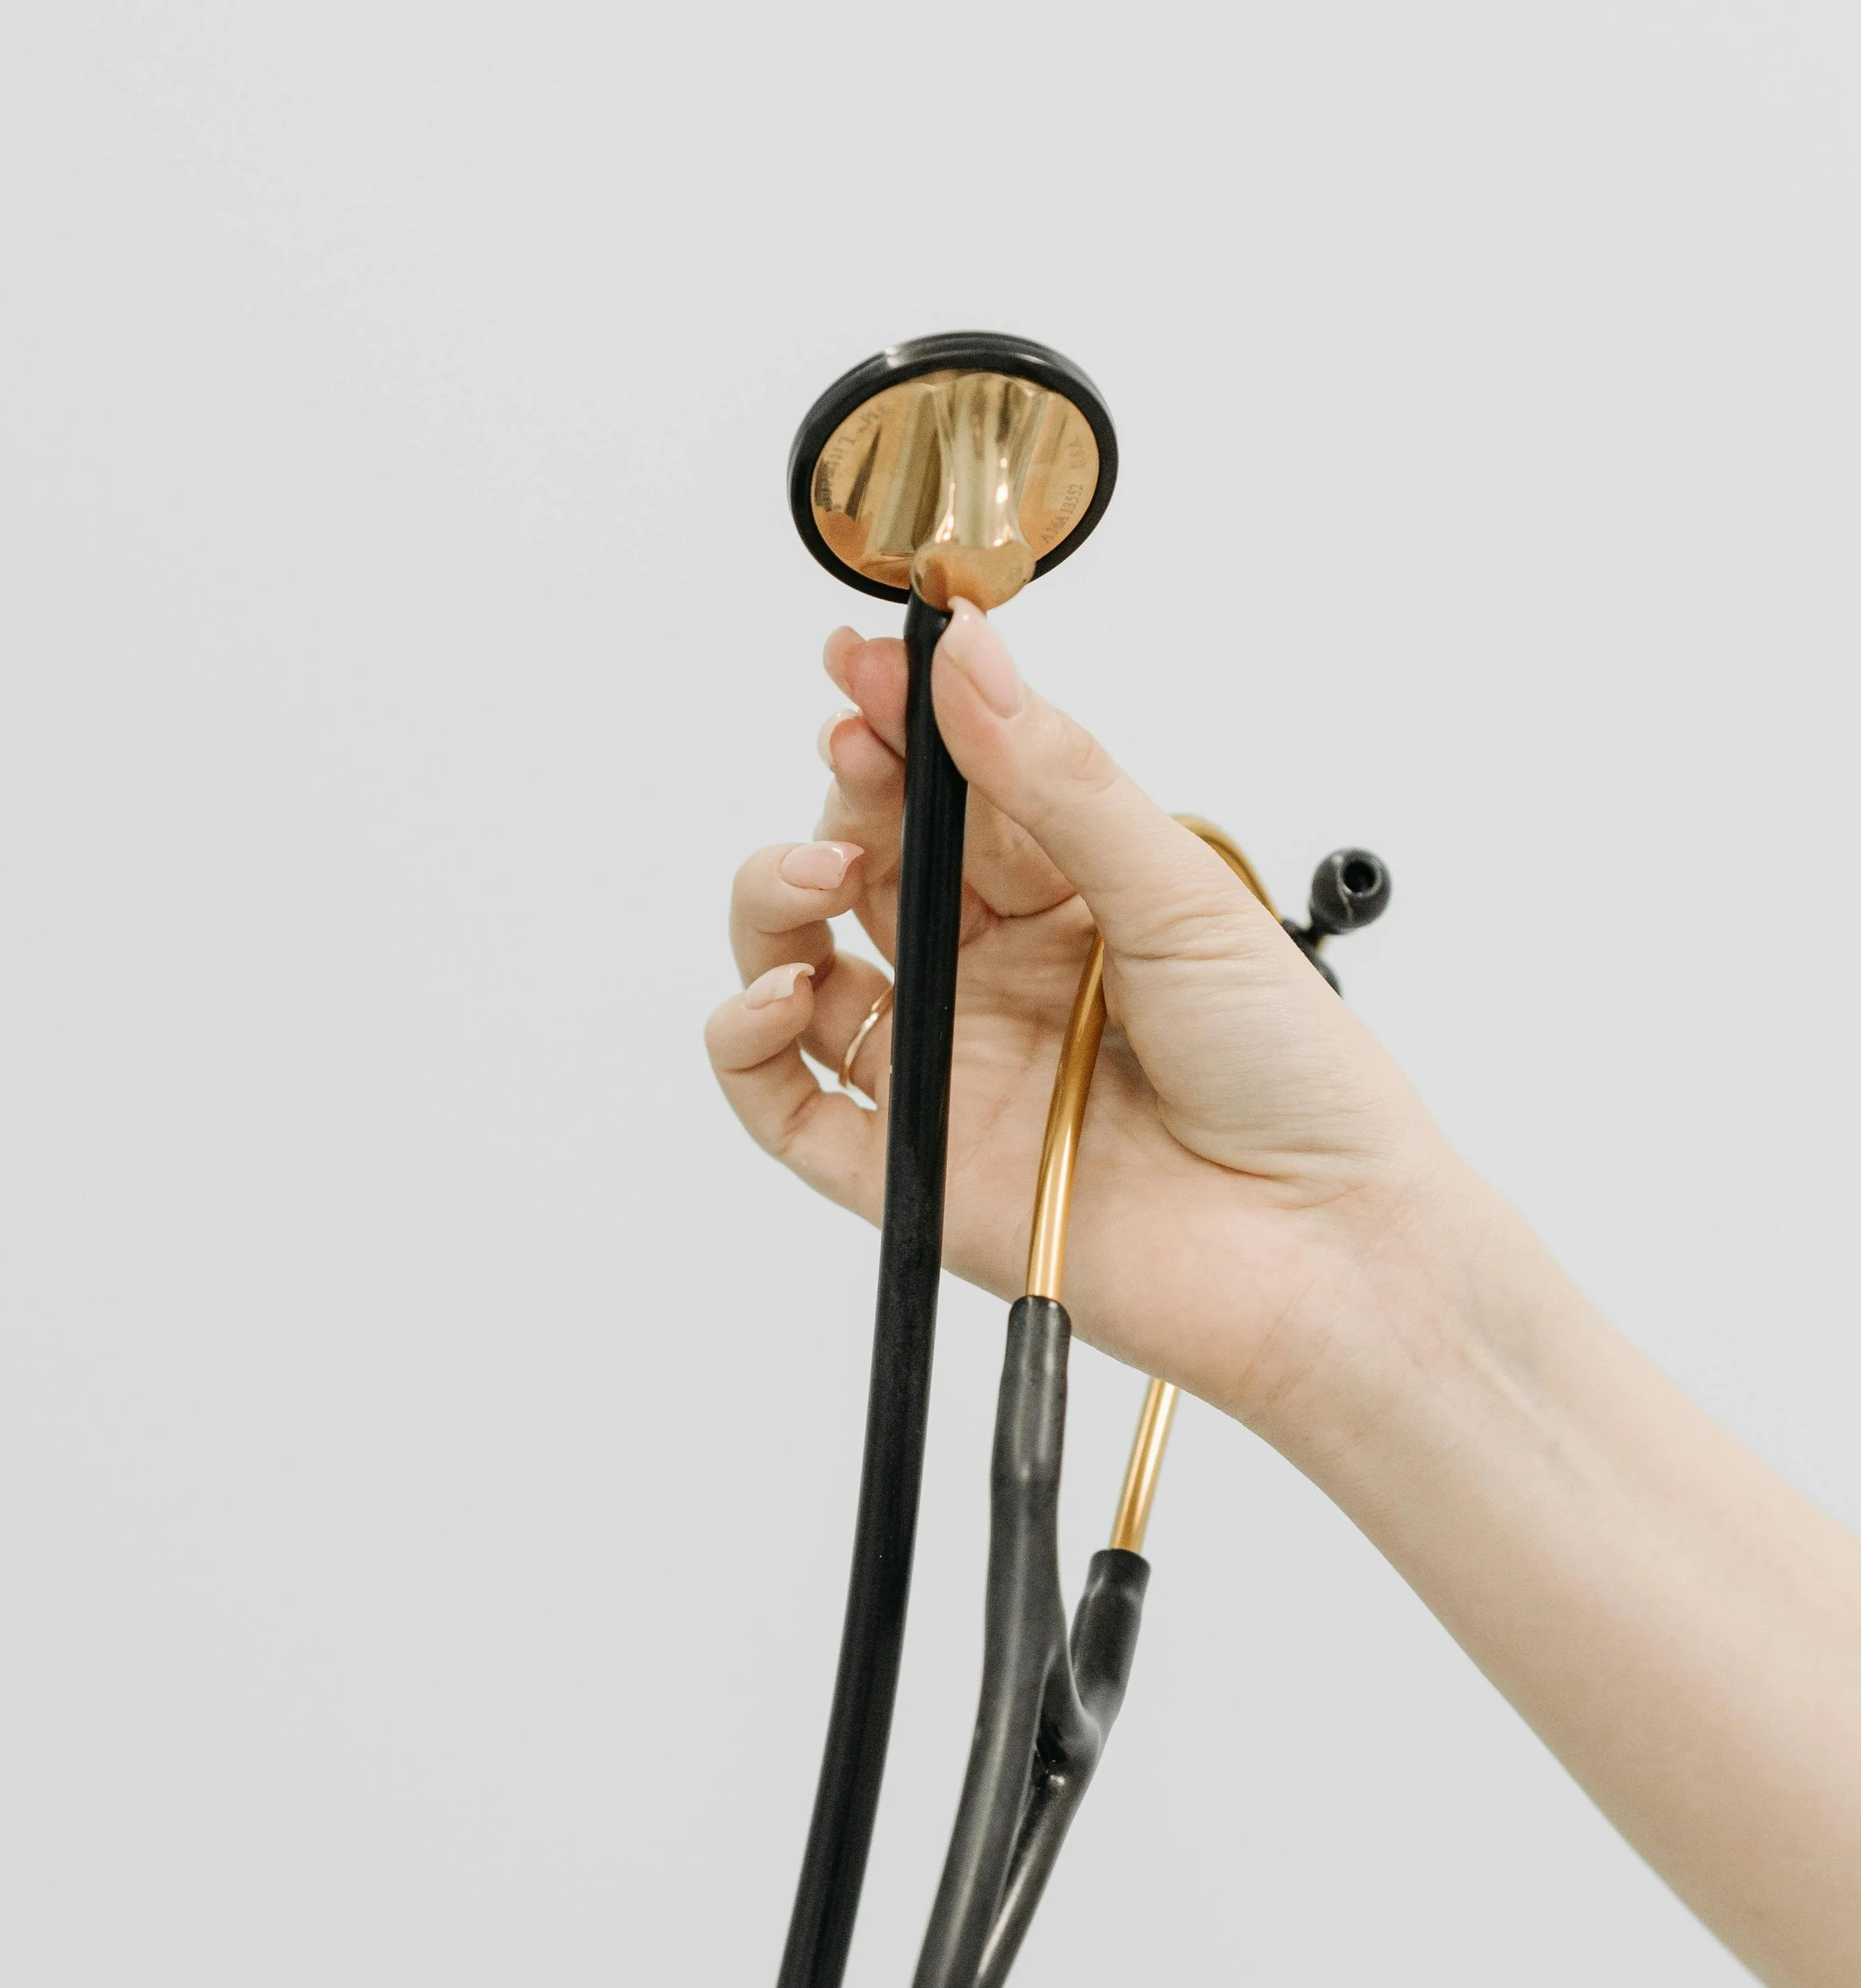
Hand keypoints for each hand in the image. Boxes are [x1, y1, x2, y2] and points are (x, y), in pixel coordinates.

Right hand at [705, 600, 1461, 1439]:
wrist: (1321, 1244)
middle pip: (869, 867)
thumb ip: (1058, 781)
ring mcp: (948, 1076)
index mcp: (1069, 903)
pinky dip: (749, 1043)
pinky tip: (784, 991)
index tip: (865, 663)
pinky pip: (789, 1107)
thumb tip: (971, 659)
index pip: (953, 791)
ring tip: (817, 874)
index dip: (900, 723)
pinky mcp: (914, 1173)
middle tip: (853, 752)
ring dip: (775, 901)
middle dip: (845, 795)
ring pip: (804, 972)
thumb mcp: (1180, 893)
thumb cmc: (1294, 1077)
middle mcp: (997, 983)